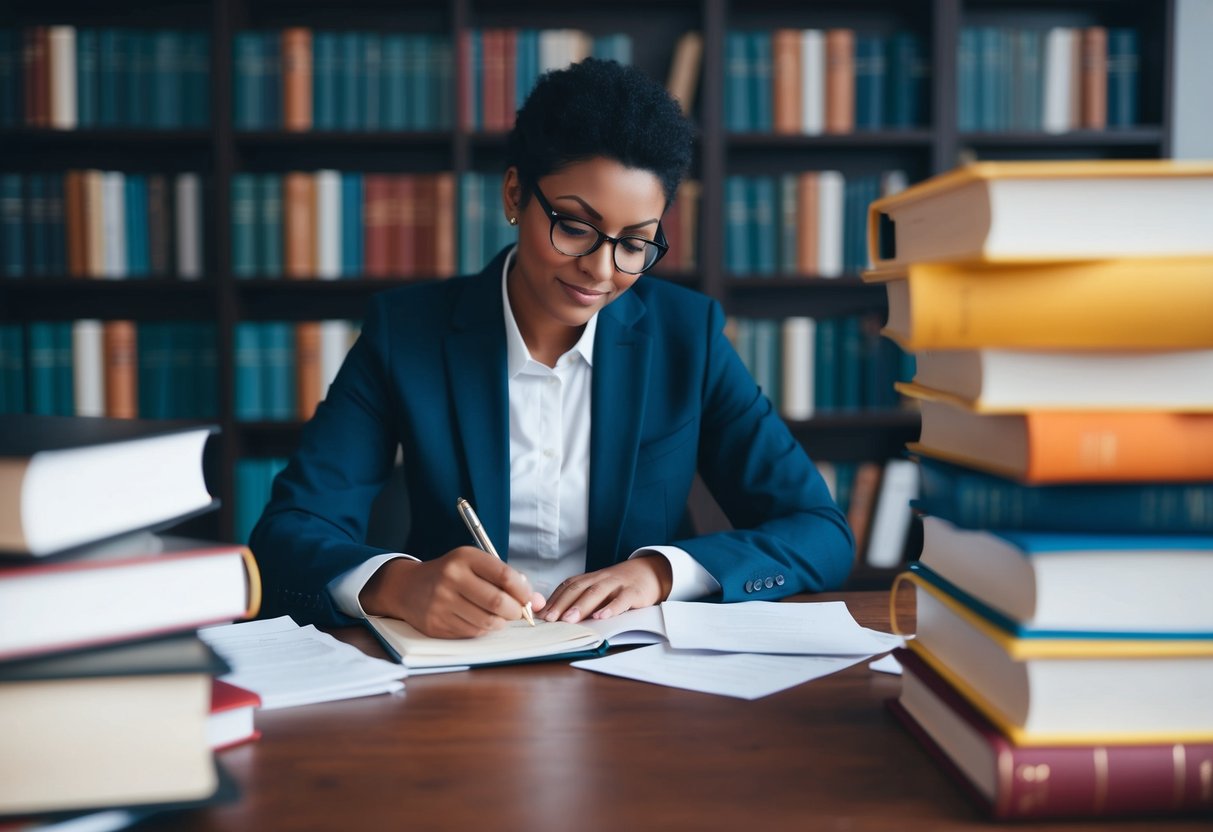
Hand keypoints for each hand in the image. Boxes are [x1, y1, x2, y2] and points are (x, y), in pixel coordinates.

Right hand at [360, 547, 545, 638]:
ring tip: (498, 616)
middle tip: (518, 612)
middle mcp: (451, 578)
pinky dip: (482, 629)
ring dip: (500, 623)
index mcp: (464, 558)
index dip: (524, 591)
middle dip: (516, 611)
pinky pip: (472, 633)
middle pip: (498, 602)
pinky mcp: (436, 624)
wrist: (407, 587)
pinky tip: (478, 620)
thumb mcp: (474, 565)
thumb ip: (506, 579)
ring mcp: (441, 603)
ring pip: (487, 622)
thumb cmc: (451, 574)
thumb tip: (539, 601)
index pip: (505, 575)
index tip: (531, 599)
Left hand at [541, 554, 672, 623]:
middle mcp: (601, 579)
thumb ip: (581, 598)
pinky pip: (622, 599)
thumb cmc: (619, 586)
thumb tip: (555, 615)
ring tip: (570, 620)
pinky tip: (602, 616)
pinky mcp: (634, 592)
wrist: (649, 572)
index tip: (541, 614)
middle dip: (562, 604)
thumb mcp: (599, 589)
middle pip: (578, 589)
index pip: (568, 586)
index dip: (554, 599)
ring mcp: (617, 584)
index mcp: (590, 579)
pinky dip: (612, 608)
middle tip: (550, 619)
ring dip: (582, 606)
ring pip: (597, 592)